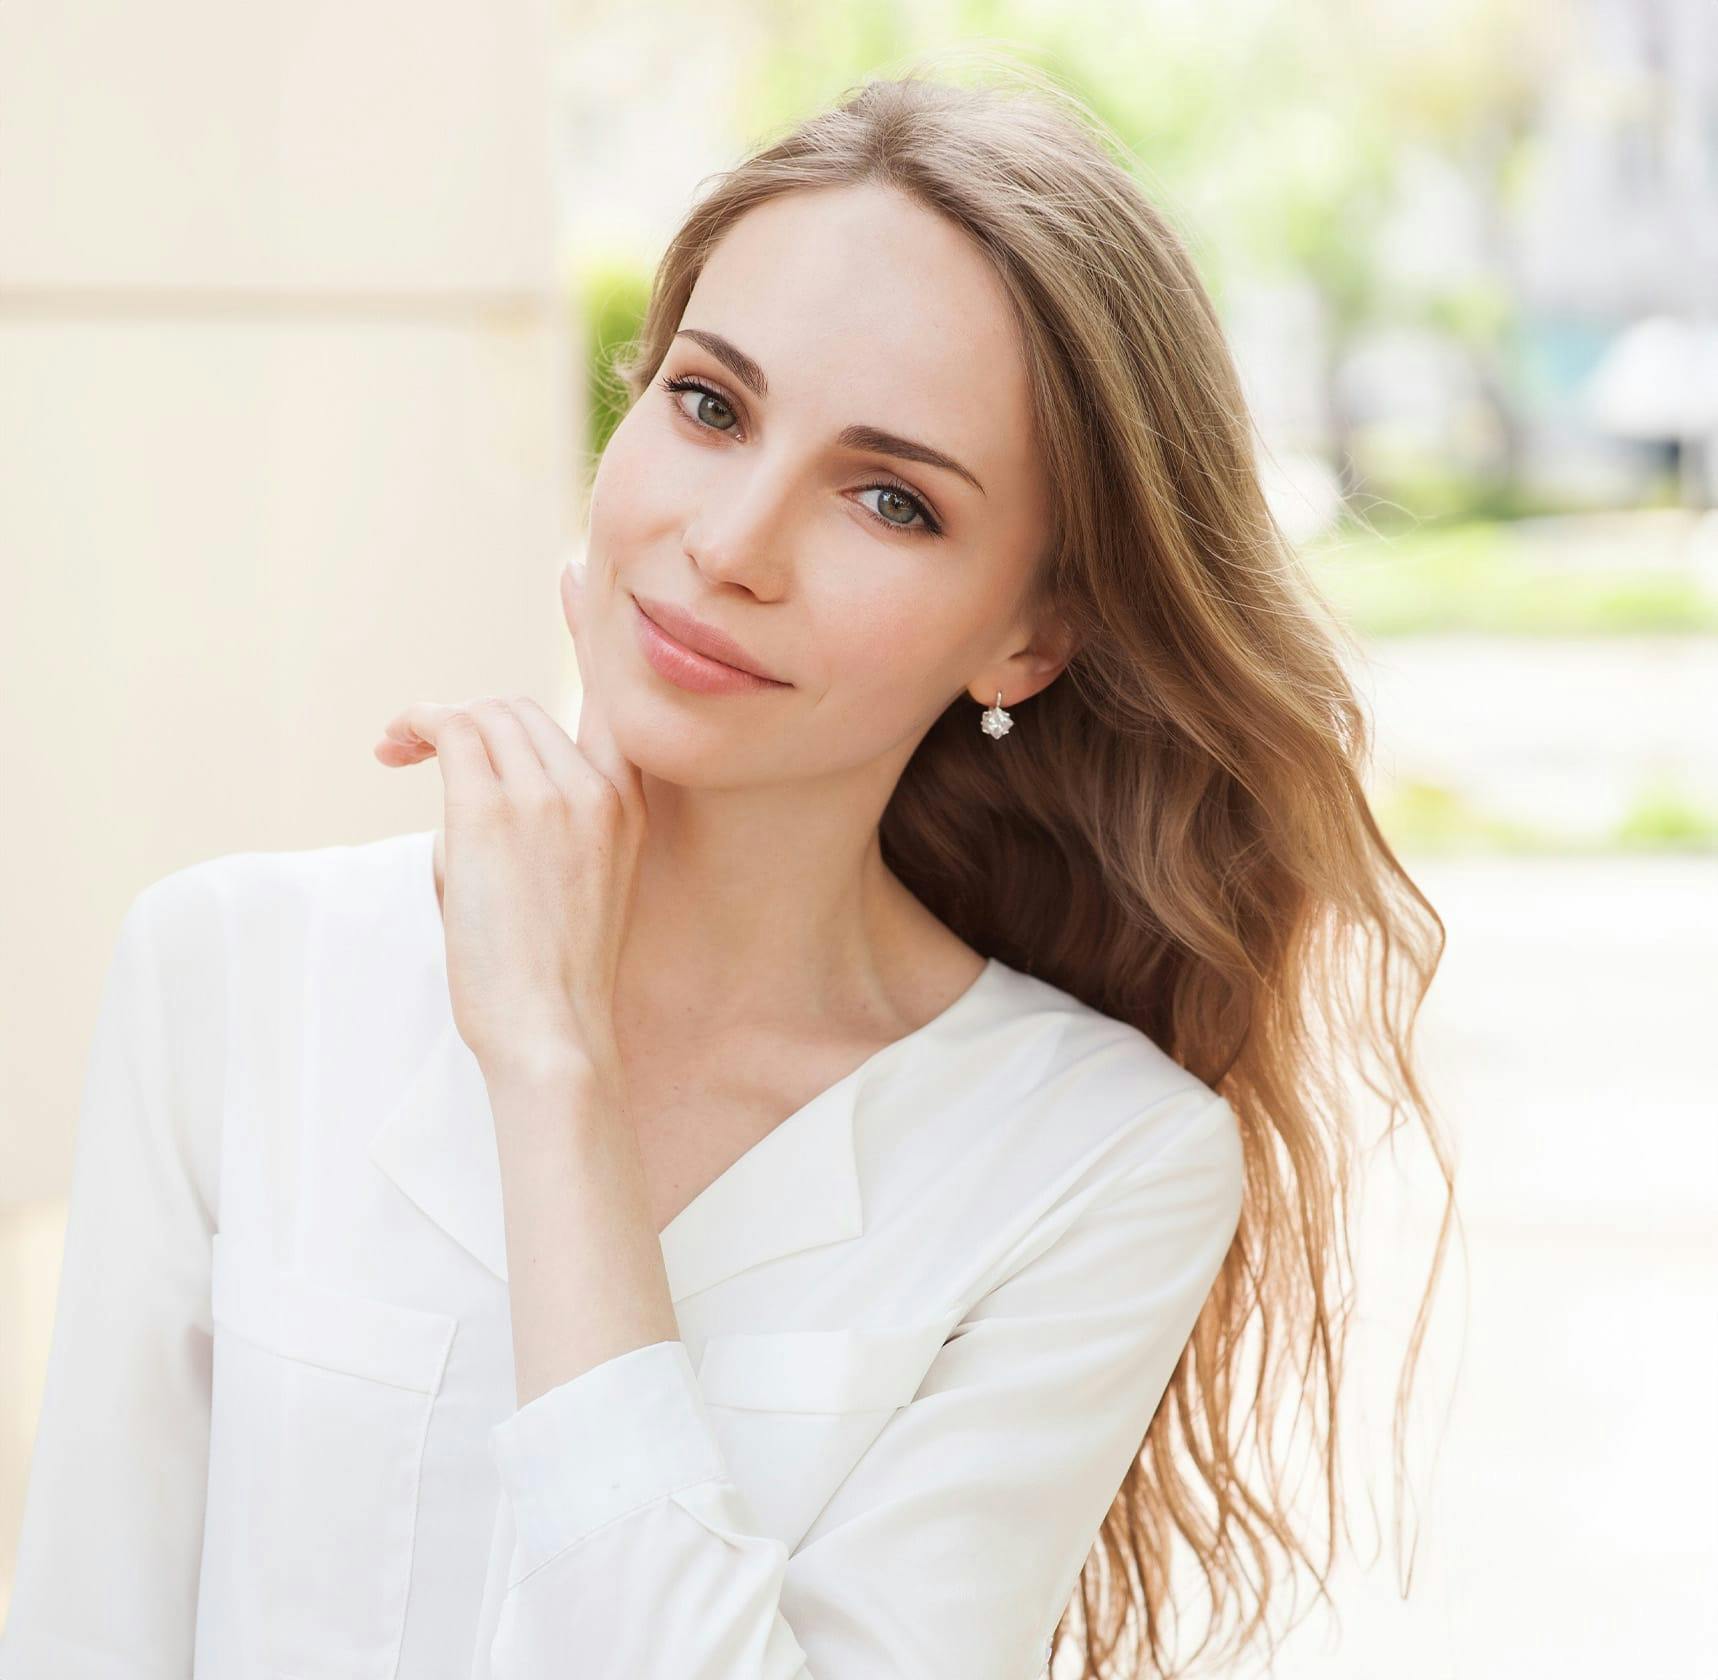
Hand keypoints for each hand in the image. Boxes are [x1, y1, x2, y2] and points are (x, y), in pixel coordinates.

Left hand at [372, 557, 644, 1081]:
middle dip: (466, 715)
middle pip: (520, 706)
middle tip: (415, 743)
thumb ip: (532, 815)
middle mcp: (597, 786)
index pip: (612, 694)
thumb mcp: (571, 882)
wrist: (553, 1034)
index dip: (588, 628)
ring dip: (436, 723)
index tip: (578, 573)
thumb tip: (462, 771)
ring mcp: (550, 795)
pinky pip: (449, 733)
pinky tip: (395, 746)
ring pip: (484, 714)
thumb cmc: (552, 975)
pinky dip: (417, 727)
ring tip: (399, 750)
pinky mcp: (494, 811)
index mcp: (627, 804)